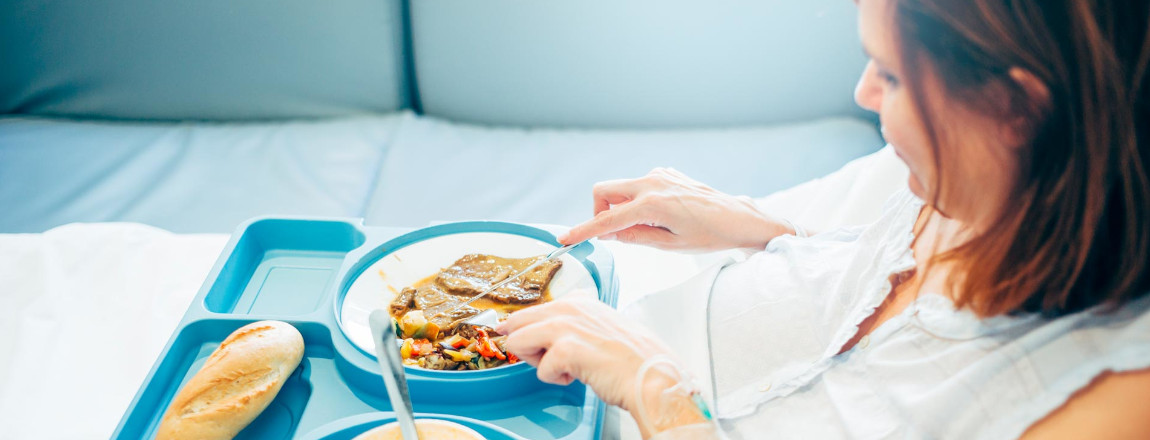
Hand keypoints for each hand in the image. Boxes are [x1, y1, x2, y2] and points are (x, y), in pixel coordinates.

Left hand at [495, 297, 674, 409]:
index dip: (528, 331)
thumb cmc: (634, 358)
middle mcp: (569, 307)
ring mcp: (565, 326)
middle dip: (527, 345)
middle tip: (552, 359)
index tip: (535, 344)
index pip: (532, 310)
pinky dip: (556, 379)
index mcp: (579, 301)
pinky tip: (578, 376)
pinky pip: (540, 370)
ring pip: (517, 342)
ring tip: (565, 367)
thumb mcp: (606, 323)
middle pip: (516, 322)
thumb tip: (563, 314)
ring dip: (538, 362)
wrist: (652, 376)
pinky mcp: (565, 349)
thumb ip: (582, 316)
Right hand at [557, 167, 792, 251]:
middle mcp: (653, 183)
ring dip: (622, 208)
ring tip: (650, 227)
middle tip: (616, 233)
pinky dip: (638, 201)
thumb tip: (607, 233)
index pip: (607, 219)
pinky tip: (663, 215)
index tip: (565, 238)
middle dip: (601, 212)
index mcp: (653, 204)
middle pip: (604, 191)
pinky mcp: (666, 173)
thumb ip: (633, 237)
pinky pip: (639, 186)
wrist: (738, 218)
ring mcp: (660, 174)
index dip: (584, 230)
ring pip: (621, 189)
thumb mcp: (669, 246)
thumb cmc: (709, 236)